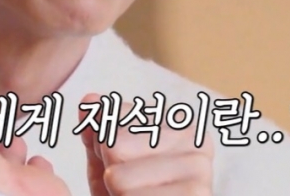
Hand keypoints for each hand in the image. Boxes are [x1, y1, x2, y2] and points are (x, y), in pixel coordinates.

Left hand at [79, 93, 213, 195]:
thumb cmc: (130, 195)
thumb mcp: (107, 161)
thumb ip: (97, 129)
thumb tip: (89, 102)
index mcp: (180, 123)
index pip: (111, 115)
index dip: (101, 145)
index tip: (123, 163)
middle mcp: (198, 141)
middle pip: (113, 146)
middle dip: (109, 172)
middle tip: (128, 188)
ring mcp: (201, 172)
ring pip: (118, 178)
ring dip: (117, 195)